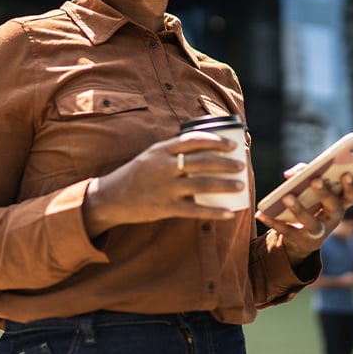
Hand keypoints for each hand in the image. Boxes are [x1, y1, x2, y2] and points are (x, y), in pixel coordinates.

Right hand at [83, 132, 245, 236]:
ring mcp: (165, 187)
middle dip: (225, 164)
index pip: (193, 140)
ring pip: (202, 184)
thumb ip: (173, 150)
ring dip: (224, 184)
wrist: (112, 197)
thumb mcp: (152, 155)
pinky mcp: (165, 207)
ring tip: (240, 185)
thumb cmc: (137, 174)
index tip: (232, 145)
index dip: (215, 141)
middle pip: (202, 162)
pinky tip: (228, 213)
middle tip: (241, 165)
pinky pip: (195, 210)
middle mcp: (164, 166)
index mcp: (162, 150)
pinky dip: (213, 212)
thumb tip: (202, 147)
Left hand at [254, 172, 352, 266]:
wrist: (300, 239)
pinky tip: (261, 213)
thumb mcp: (309, 189)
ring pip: (311, 223)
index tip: (346, 173)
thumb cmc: (308, 203)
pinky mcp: (299, 240)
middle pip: (333, 207)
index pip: (351, 197)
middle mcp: (331, 220)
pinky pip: (285, 231)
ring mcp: (317, 233)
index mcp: (338, 205)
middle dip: (325, 193)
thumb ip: (302, 174)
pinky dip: (272, 221)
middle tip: (315, 180)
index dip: (351, 186)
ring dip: (299, 209)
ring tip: (286, 196)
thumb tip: (289, 175)